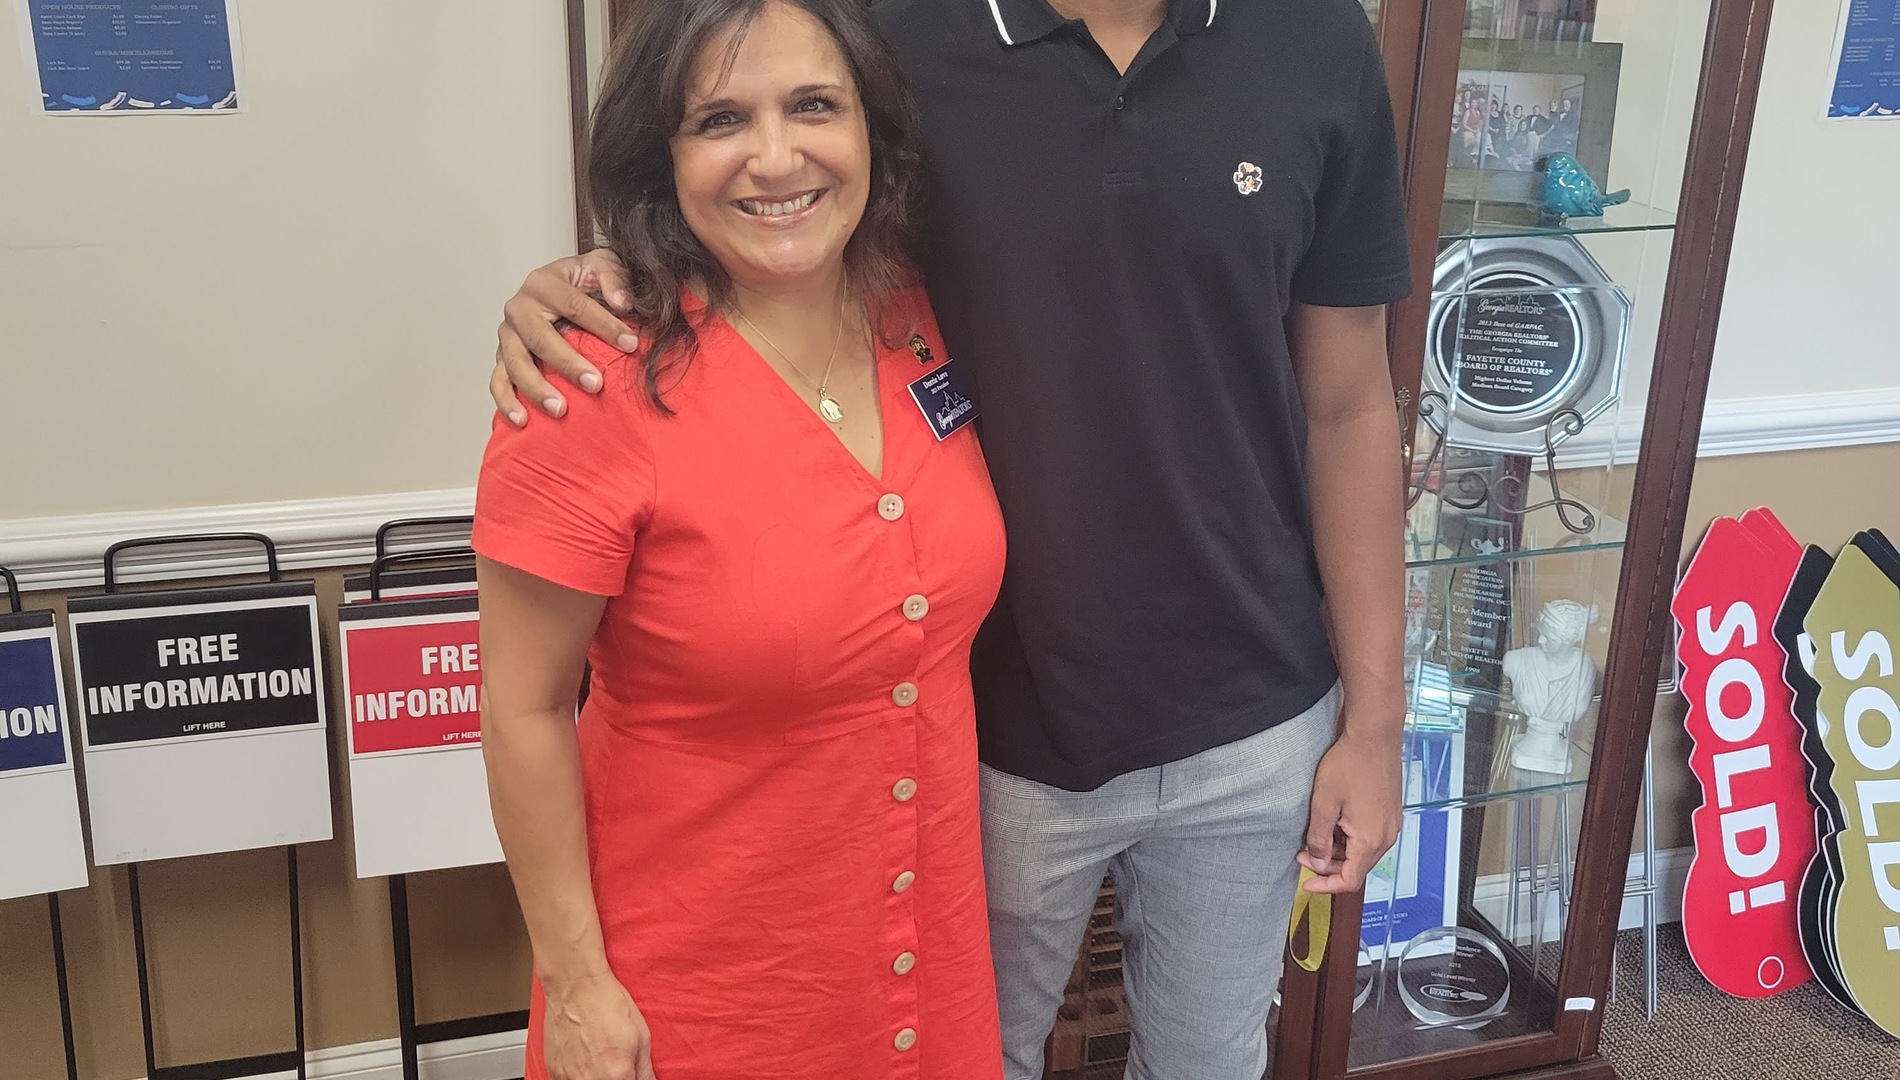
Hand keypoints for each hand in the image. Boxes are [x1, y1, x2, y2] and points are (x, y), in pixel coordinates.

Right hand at [492, 249, 638, 425]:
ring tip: (560, 410)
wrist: (561, 286)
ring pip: (515, 363)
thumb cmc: (583, 280)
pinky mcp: (503, 356)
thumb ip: (614, 277)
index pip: (574, 305)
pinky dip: (506, 401)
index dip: (604, 325)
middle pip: (540, 338)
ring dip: (536, 389)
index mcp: (543, 282)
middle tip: (595, 385)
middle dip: (567, 364)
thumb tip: (621, 302)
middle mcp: (519, 307)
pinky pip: (498, 381)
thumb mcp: (602, 264)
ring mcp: (508, 334)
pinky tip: (522, 420)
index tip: (630, 345)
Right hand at [542, 972, 657, 1079]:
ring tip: (600, 1060)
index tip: (630, 1073)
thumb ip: (645, 1071)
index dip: (631, 1079)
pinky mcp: (554, 1072)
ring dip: (597, 1077)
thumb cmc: (607, 1005)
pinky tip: (585, 1061)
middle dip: (616, 1078)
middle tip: (616, 1064)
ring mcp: (568, 1079)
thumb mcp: (641, 1037)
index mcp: (617, 1075)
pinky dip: (580, 1076)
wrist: (576, 988)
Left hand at [1297, 725, 1402, 894]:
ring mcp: (1391, 824)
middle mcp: (1386, 836)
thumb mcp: (1324, 803)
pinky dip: (1351, 838)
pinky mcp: (1390, 813)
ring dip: (1339, 851)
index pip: (1349, 880)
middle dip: (1328, 865)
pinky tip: (1335, 822)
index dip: (1325, 885)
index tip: (1307, 883)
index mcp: (1370, 840)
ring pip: (1363, 853)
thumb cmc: (1350, 763)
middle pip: (1356, 868)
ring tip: (1317, 833)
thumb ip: (1320, 837)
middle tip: (1303, 851)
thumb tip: (1318, 860)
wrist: (1374, 736)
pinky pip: (1370, 837)